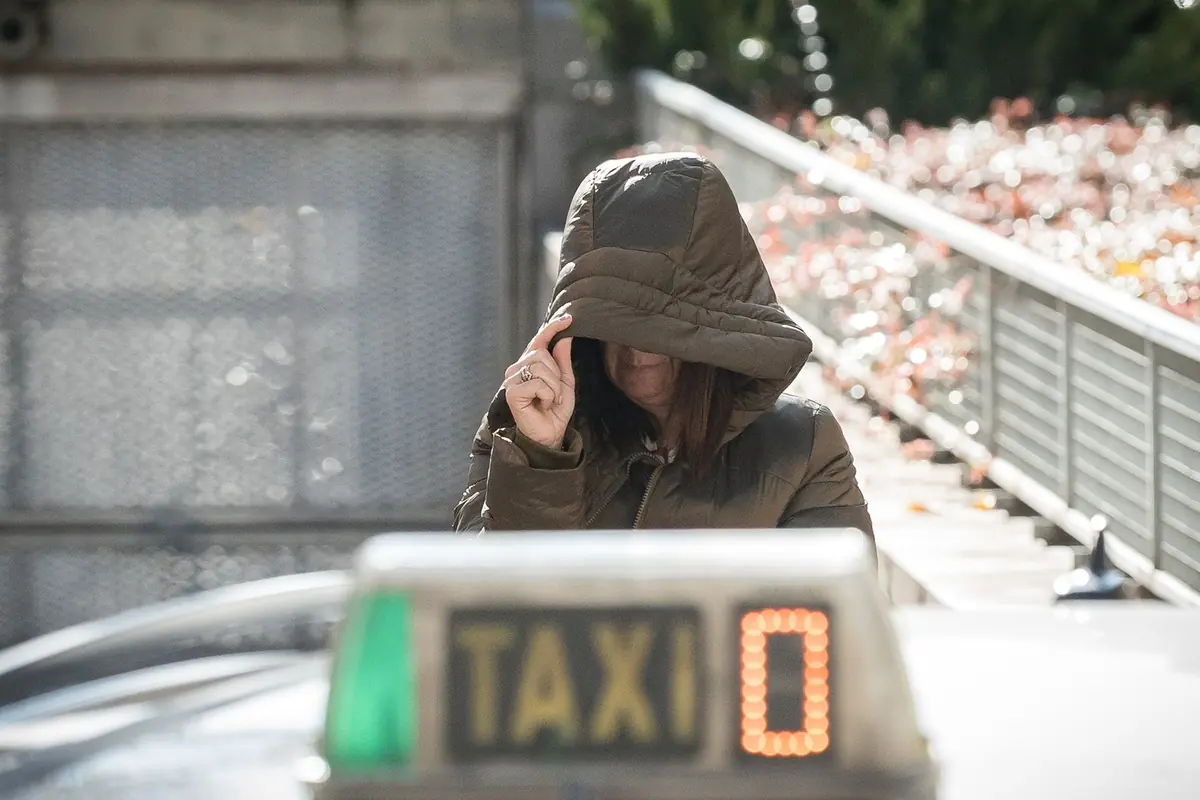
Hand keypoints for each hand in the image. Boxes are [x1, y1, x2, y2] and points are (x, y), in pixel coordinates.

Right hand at [503, 314, 575, 449]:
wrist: (550, 434)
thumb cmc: (555, 410)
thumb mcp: (565, 382)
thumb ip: (562, 359)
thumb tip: (564, 336)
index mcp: (528, 364)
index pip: (539, 340)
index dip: (552, 328)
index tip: (569, 318)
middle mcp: (517, 368)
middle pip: (542, 354)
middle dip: (556, 375)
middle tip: (554, 394)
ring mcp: (511, 379)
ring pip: (541, 368)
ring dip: (554, 387)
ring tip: (549, 400)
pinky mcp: (511, 392)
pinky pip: (538, 383)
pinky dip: (547, 395)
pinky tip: (543, 405)